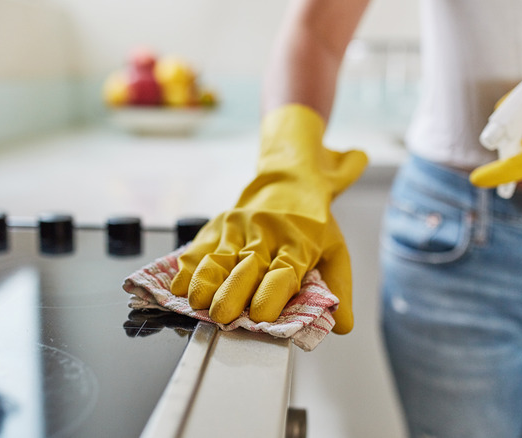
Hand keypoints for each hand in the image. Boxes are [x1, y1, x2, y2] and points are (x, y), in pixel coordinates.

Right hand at [171, 105, 367, 333]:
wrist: (289, 180)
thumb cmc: (311, 223)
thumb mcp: (335, 250)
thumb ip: (337, 288)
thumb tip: (342, 327)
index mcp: (298, 243)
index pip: (284, 271)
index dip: (271, 293)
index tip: (261, 315)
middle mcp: (266, 234)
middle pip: (246, 266)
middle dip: (232, 293)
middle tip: (222, 316)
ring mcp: (239, 228)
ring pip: (219, 257)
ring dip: (205, 281)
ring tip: (197, 304)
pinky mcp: (218, 226)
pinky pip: (199, 248)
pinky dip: (187, 268)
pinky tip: (179, 286)